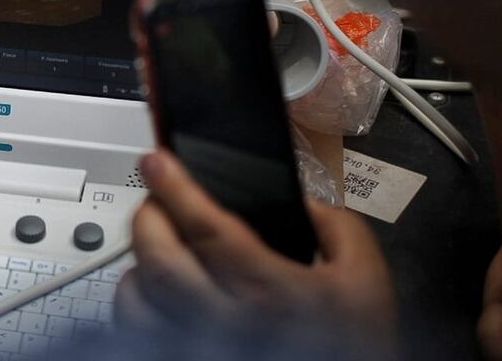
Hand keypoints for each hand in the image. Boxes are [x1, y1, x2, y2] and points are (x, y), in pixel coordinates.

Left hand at [115, 150, 395, 353]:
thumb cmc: (354, 344)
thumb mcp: (365, 276)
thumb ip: (333, 223)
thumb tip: (295, 197)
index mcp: (274, 291)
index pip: (209, 228)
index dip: (175, 188)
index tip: (157, 161)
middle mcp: (230, 324)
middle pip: (160, 261)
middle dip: (148, 217)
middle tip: (154, 200)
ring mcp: (201, 348)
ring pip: (138, 299)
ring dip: (138, 260)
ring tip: (156, 243)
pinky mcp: (184, 359)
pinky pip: (137, 330)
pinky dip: (135, 301)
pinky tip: (153, 287)